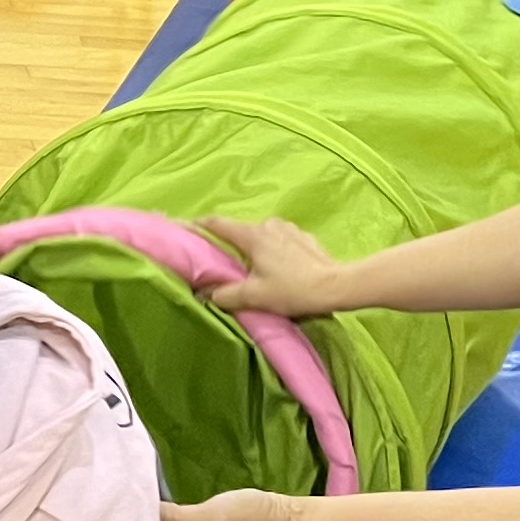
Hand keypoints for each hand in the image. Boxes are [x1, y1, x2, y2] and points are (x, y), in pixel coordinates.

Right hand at [195, 215, 344, 317]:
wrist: (336, 286)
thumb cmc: (292, 290)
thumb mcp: (254, 296)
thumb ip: (225, 294)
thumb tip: (207, 293)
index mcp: (252, 235)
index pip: (217, 224)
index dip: (197, 225)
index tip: (183, 227)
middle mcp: (268, 225)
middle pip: (239, 231)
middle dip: (228, 244)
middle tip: (221, 262)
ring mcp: (288, 229)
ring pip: (261, 236)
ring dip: (253, 249)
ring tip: (253, 270)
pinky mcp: (304, 238)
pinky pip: (280, 241)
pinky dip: (273, 252)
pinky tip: (279, 270)